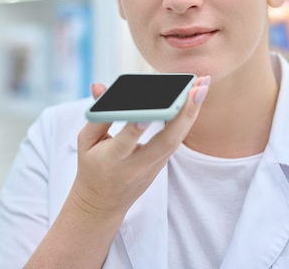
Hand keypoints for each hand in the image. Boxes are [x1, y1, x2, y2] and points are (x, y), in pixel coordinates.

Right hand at [69, 76, 209, 218]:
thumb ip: (97, 114)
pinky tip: (195, 99)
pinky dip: (186, 119)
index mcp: (112, 160)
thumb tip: (100, 86)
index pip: (126, 142)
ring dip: (191, 113)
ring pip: (176, 140)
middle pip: (165, 141)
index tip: (148, 112)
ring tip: (202, 85)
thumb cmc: (92, 166)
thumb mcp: (86, 142)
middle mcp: (136, 165)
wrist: (103, 203)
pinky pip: (176, 140)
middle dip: (183, 113)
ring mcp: (152, 167)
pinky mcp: (162, 165)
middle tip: (198, 88)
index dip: (136, 128)